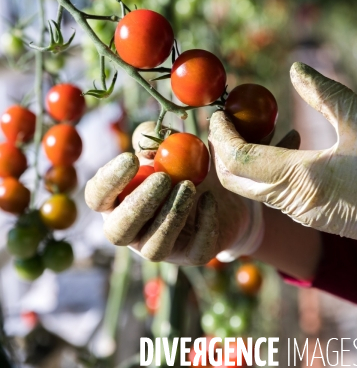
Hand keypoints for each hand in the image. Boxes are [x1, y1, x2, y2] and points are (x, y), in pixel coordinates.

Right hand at [84, 123, 262, 264]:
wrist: (225, 192)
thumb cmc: (186, 163)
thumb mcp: (172, 145)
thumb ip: (156, 138)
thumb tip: (148, 134)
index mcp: (116, 200)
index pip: (97, 196)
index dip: (109, 180)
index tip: (131, 158)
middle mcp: (130, 230)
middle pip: (119, 230)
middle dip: (139, 204)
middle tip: (162, 178)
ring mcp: (158, 247)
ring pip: (154, 246)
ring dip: (170, 216)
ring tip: (189, 186)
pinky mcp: (190, 255)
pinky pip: (194, 250)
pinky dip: (203, 224)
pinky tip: (209, 199)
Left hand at [209, 62, 356, 252]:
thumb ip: (325, 94)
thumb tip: (295, 70)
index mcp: (301, 180)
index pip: (238, 160)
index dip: (221, 134)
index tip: (218, 111)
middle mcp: (294, 203)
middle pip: (234, 180)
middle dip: (222, 148)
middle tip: (226, 118)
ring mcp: (303, 214)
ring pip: (252, 188)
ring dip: (242, 158)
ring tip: (253, 124)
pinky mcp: (313, 215)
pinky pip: (272, 192)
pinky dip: (263, 168)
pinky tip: (288, 141)